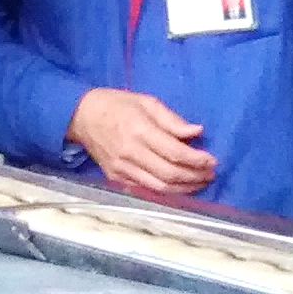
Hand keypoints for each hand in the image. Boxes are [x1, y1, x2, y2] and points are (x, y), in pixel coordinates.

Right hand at [67, 88, 216, 195]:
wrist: (80, 117)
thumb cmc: (116, 104)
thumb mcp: (146, 101)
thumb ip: (172, 119)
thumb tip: (196, 132)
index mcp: (139, 130)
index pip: (174, 152)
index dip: (197, 160)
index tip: (212, 160)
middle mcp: (131, 153)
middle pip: (170, 174)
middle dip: (194, 177)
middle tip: (210, 174)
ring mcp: (122, 169)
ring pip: (160, 187)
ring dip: (184, 189)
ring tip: (199, 183)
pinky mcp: (116, 178)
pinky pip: (146, 190)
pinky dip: (165, 192)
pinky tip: (178, 188)